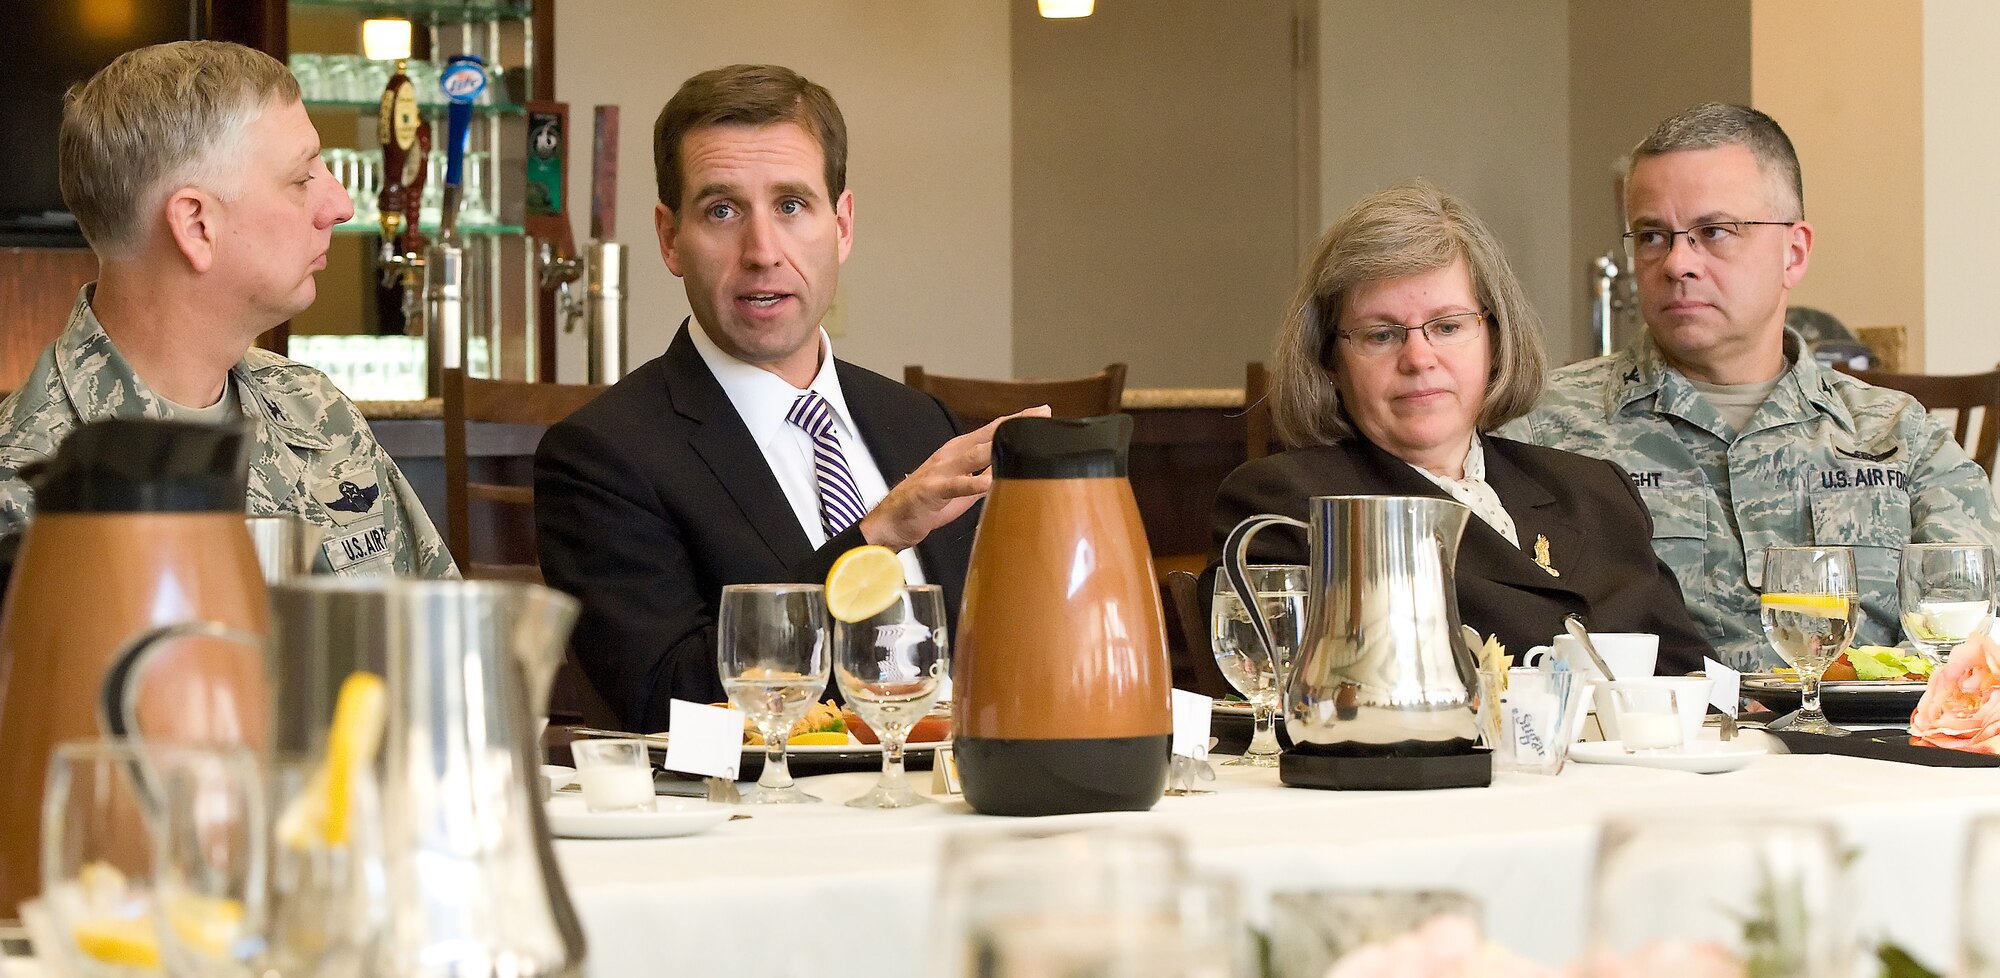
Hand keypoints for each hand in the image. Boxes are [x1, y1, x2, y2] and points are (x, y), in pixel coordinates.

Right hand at [859, 405, 1051, 550]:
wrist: (892, 521)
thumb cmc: (928, 503)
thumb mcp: (964, 488)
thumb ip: (985, 475)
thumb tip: (1013, 469)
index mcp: (959, 451)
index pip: (992, 431)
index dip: (1017, 421)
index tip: (1043, 413)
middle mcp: (951, 455)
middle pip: (987, 436)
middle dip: (1014, 425)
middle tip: (1042, 414)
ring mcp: (940, 471)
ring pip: (973, 455)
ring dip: (998, 446)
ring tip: (1022, 440)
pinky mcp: (931, 491)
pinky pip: (955, 486)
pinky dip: (972, 484)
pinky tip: (989, 483)